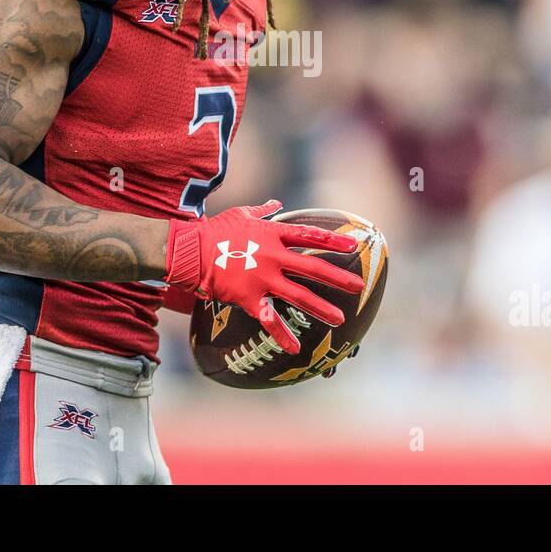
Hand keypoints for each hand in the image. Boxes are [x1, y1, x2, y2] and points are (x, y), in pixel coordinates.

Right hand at [165, 199, 363, 353]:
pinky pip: (270, 319)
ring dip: (322, 307)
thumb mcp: (242, 214)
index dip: (332, 241)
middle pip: (313, 267)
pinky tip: (296, 348)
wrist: (192, 251)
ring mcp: (263, 278)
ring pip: (299, 296)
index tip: (353, 246)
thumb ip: (264, 211)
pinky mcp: (250, 298)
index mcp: (274, 234)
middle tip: (358, 286)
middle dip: (338, 277)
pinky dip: (282, 335)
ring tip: (340, 319)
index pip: (310, 236)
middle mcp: (274, 257)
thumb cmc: (216, 230)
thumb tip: (277, 203)